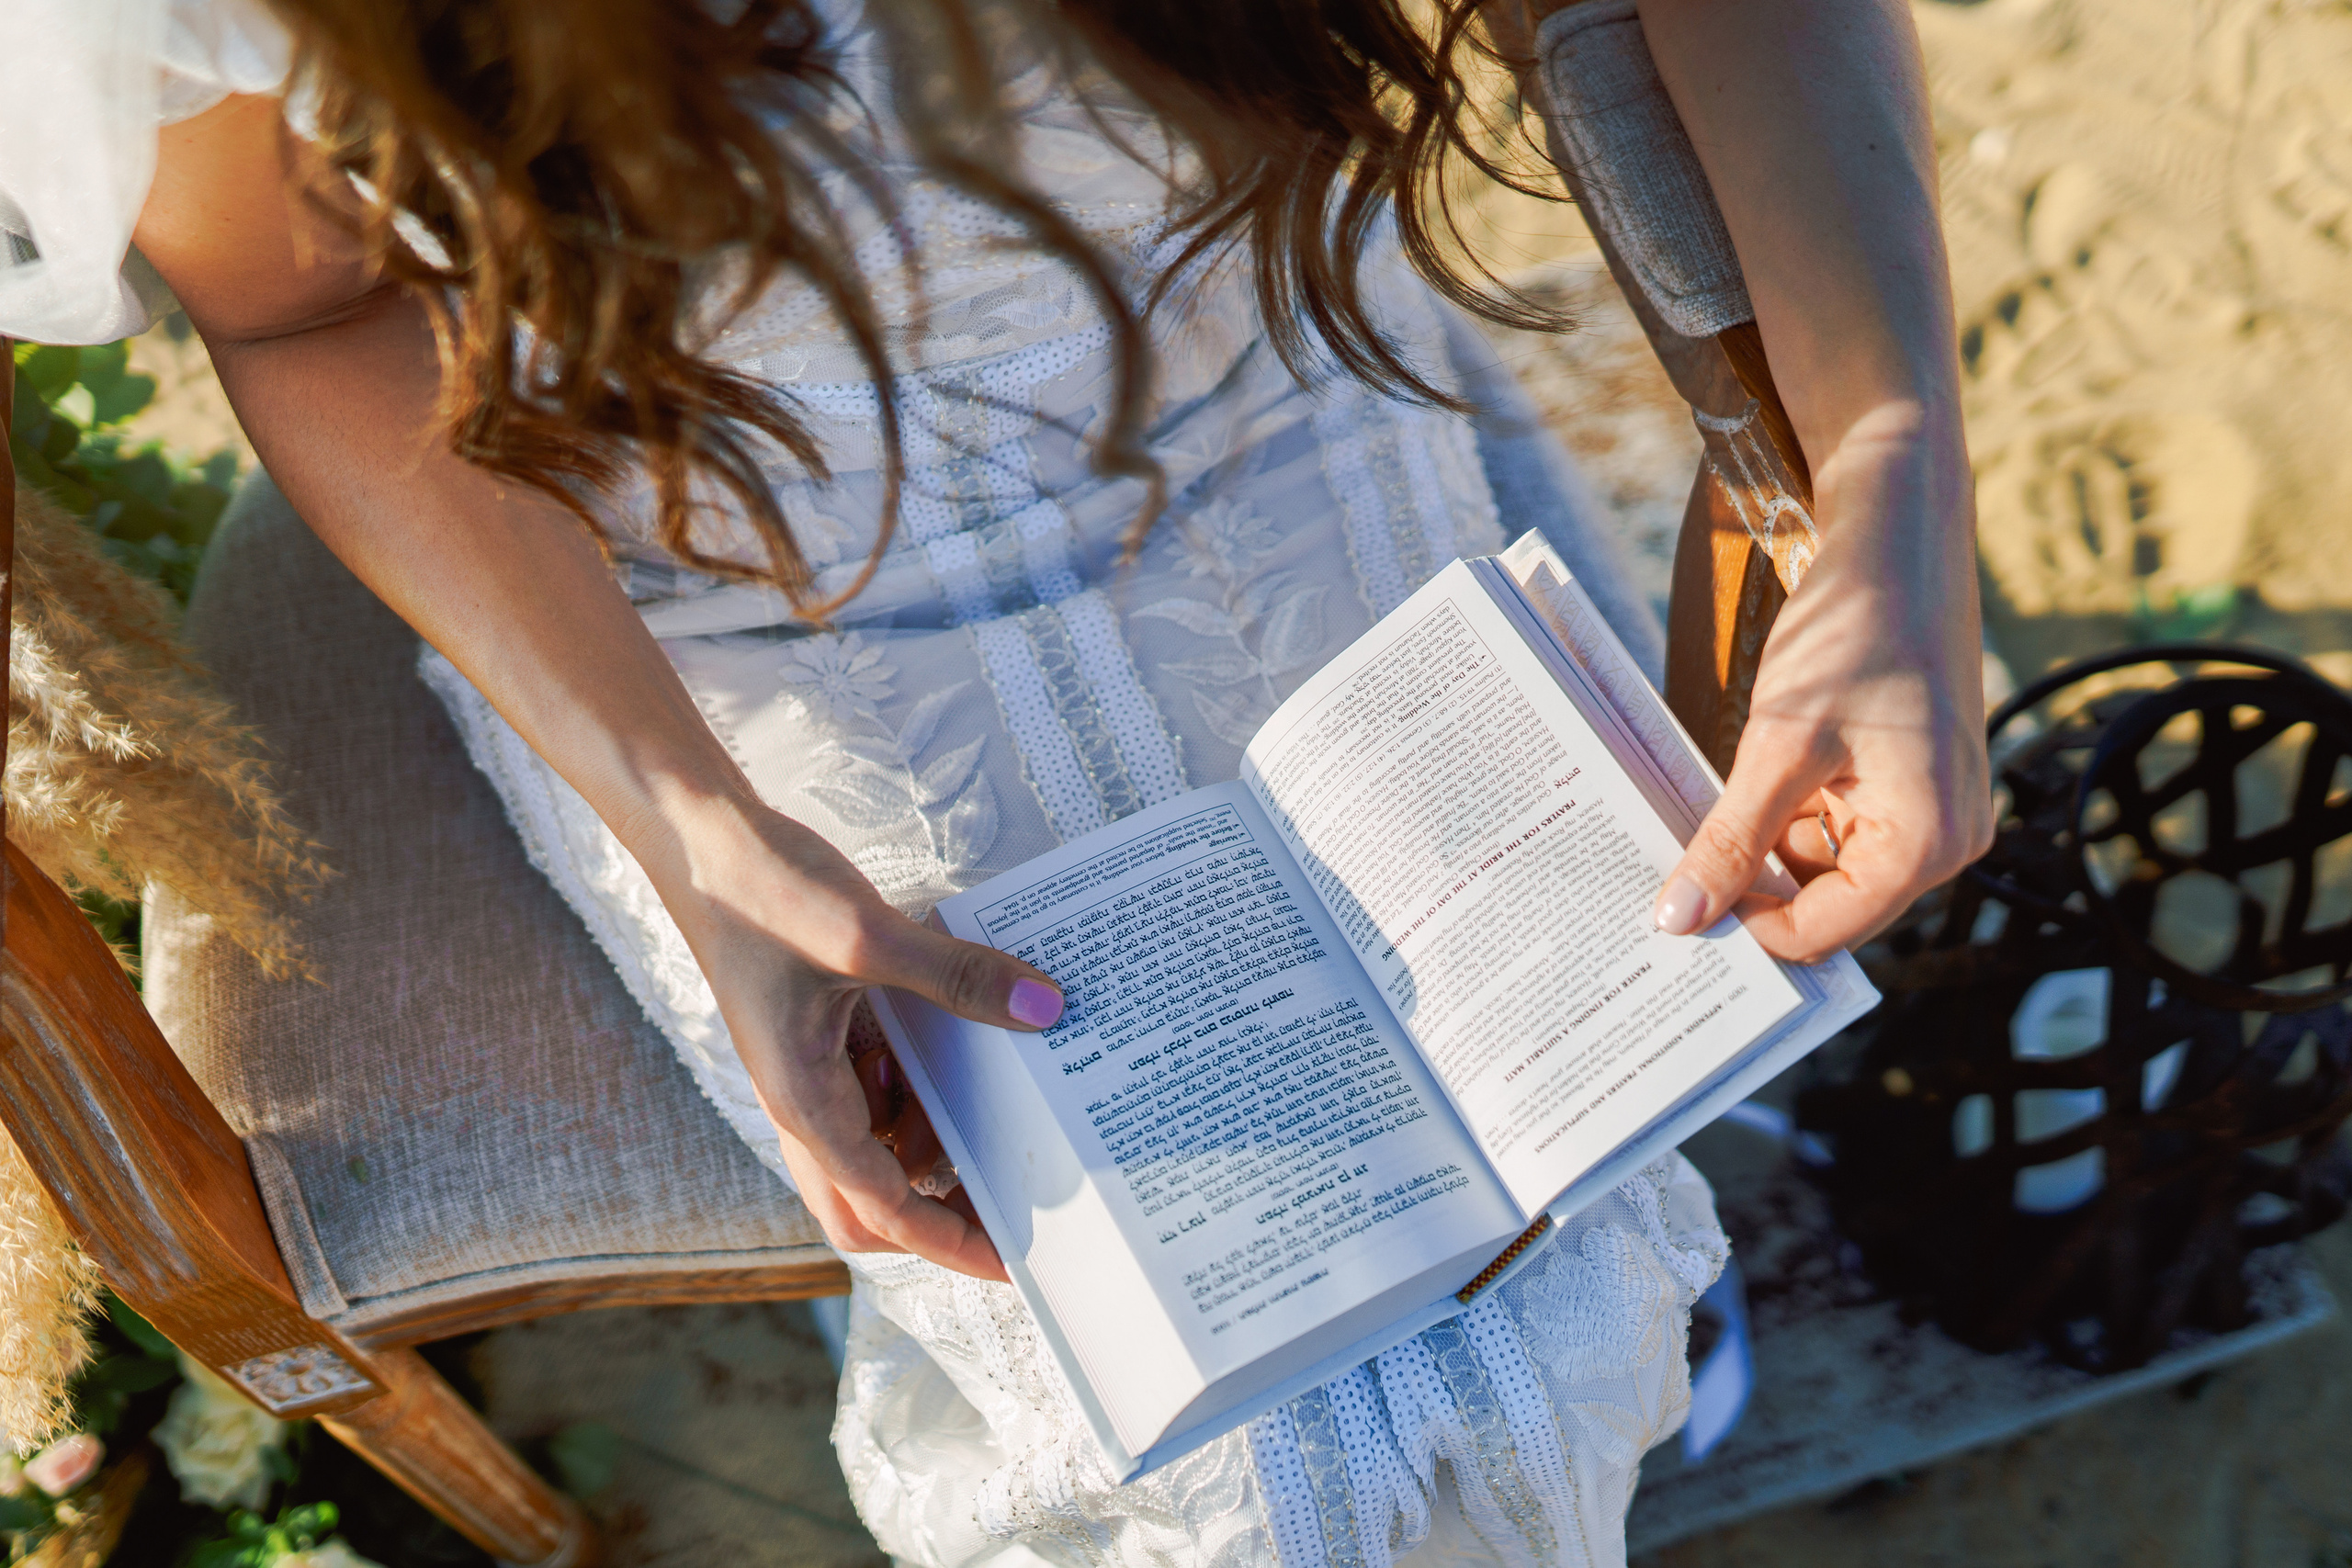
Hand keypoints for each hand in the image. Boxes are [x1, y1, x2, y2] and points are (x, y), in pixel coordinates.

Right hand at [653, 798, 1064, 1280]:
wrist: (699, 841)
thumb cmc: (764, 892)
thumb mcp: (867, 936)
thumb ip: (956, 976)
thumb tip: (1044, 1009)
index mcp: (806, 1103)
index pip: (885, 1211)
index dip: (953, 1242)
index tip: (1015, 1263)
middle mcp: (800, 1104)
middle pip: (867, 1209)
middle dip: (939, 1219)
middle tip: (1013, 1209)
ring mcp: (805, 1073)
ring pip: (870, 1155)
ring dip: (927, 1153)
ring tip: (997, 1130)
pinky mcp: (814, 1039)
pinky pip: (869, 1098)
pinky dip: (914, 1100)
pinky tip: (953, 1057)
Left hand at [1652, 402, 1992, 961]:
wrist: (1899, 536)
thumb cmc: (1855, 632)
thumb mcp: (1778, 743)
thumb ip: (1731, 840)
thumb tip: (1679, 919)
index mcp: (1928, 844)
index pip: (1822, 933)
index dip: (1745, 930)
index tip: (1671, 915)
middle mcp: (1943, 840)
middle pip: (1826, 906)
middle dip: (1752, 893)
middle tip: (1665, 883)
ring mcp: (1927, 809)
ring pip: (1821, 866)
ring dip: (1759, 850)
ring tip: (1694, 826)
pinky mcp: (1904, 780)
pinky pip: (1833, 825)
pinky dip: (1780, 815)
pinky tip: (1732, 795)